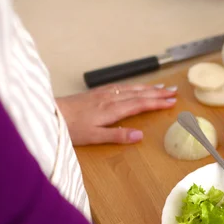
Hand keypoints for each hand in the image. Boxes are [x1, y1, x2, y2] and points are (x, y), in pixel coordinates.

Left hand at [56, 83, 176, 145]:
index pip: (141, 104)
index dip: (157, 103)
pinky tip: (135, 86)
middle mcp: (110, 98)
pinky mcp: (96, 92)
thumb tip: (140, 136)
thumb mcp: (94, 137)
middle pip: (139, 93)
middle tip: (174, 91)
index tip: (172, 102)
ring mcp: (103, 93)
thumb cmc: (70, 128)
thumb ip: (118, 136)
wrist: (49, 114)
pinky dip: (133, 86)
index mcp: (112, 109)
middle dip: (158, 92)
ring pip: (131, 88)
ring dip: (148, 87)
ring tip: (161, 87)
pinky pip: (121, 86)